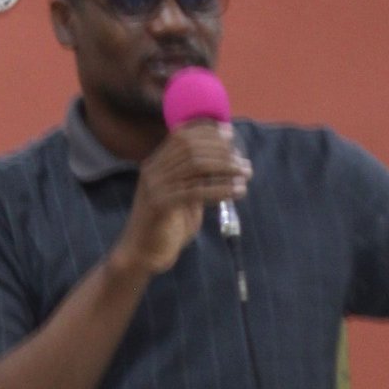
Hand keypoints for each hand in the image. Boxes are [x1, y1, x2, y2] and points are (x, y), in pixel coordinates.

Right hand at [116, 123, 251, 277]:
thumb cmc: (167, 228)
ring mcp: (154, 186)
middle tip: (244, 163)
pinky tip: (238, 191)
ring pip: (195, 165)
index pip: (181, 135)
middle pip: (190, 146)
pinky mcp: (160, 205)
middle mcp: (152, 170)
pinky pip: (195, 191)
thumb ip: (197, 179)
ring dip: (225, 167)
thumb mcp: (184, 197)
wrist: (142, 256)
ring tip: (246, 175)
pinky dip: (220, 189)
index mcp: (155, 164)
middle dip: (221, 151)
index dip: (207, 131)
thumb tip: (224, 162)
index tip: (231, 135)